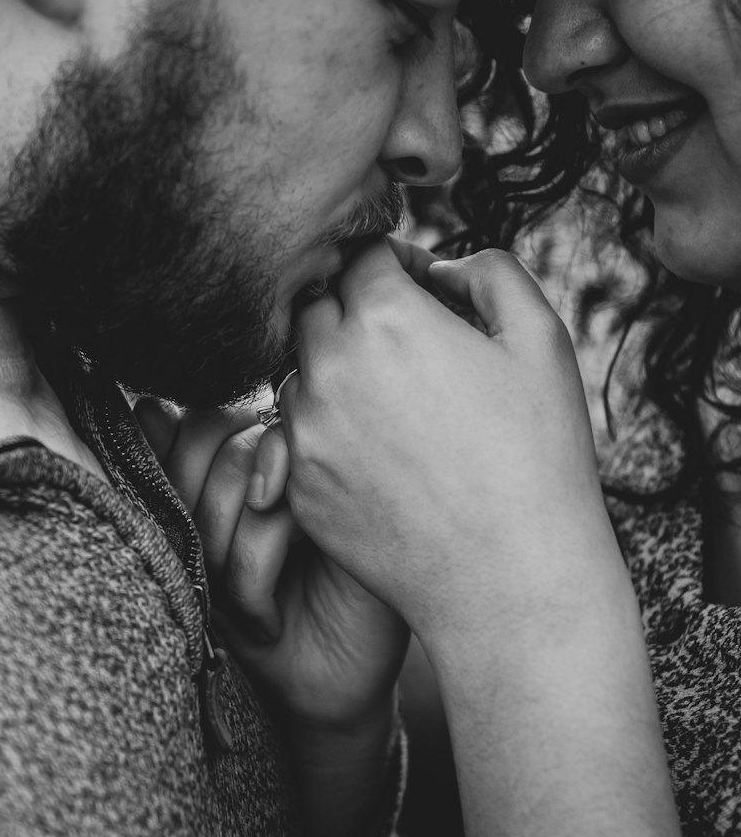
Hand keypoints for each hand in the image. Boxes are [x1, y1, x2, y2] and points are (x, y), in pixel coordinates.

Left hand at [135, 398, 407, 733]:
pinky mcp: (356, 519)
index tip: (180, 545)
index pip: (196, 417)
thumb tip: (148, 408)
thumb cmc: (250, 625)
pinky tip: (265, 618)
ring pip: (245, 464)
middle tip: (207, 581)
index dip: (172, 476)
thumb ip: (173, 480)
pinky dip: (254, 568)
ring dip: (223, 551)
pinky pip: (283, 505)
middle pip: (216, 430)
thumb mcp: (195, 555)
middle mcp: (299, 457)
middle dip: (196, 518)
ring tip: (236, 608)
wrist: (307, 697)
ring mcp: (331, 482)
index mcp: (259, 453)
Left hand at [279, 239, 633, 670]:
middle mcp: (329, 367)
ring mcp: (305, 431)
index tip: (423, 291)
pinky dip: (328, 432)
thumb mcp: (539, 339)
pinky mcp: (297, 486)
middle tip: (408, 347)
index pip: (359, 255)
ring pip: (299, 371)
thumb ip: (488, 272)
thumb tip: (439, 268)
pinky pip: (296, 436)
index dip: (394, 264)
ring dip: (335, 372)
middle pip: (315, 306)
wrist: (511, 581)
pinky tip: (384, 457)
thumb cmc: (537, 458)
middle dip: (355, 311)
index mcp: (386, 318)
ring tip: (398, 407)